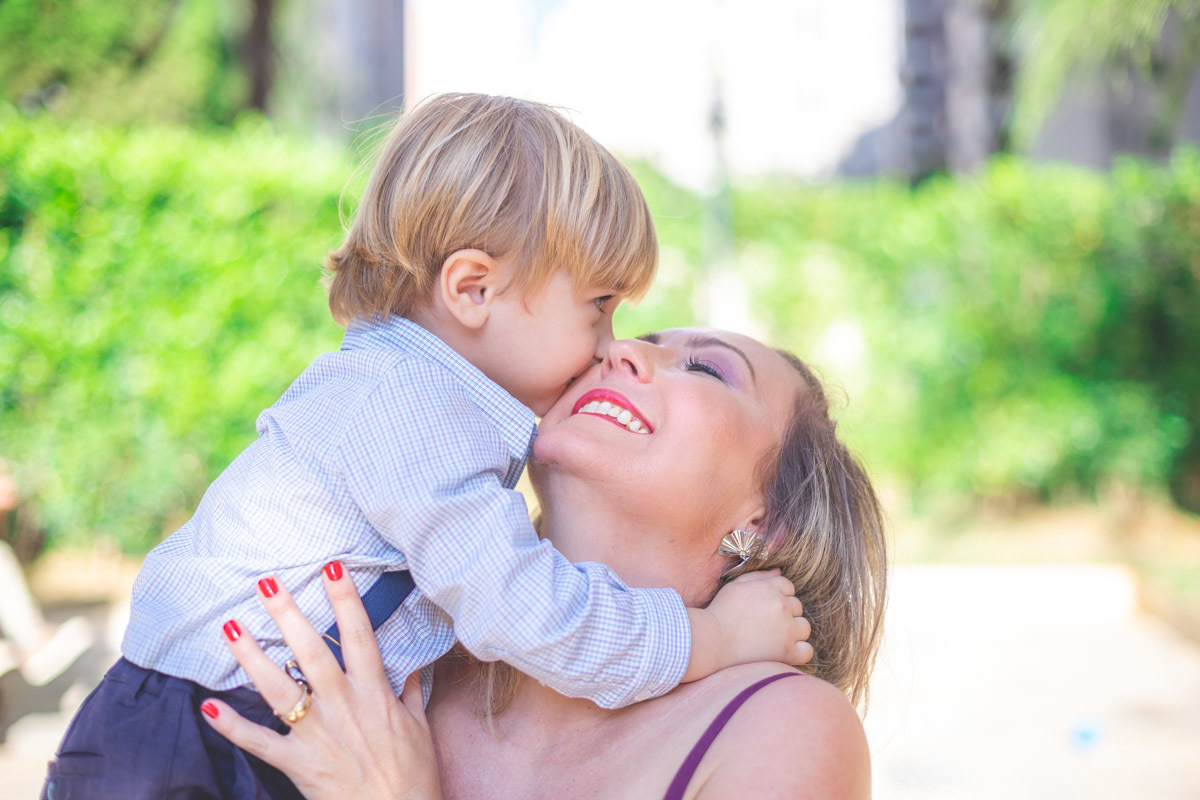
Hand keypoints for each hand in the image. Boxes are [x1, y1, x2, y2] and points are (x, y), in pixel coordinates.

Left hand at [201, 564, 441, 799]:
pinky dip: (230, 725)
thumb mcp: (419, 727)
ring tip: (231, 626)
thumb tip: (413, 664)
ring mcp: (317, 734)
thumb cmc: (413, 775)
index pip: (359, 635)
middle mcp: (343, 706)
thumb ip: (410, 691)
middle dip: (289, 614)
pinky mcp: (297, 764)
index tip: (332, 566)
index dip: (345, 598)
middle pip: (311, 651)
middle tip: (267, 583)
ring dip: (253, 656)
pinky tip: (206, 704)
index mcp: (374, 693)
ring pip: (279, 687)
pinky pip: (258, 742)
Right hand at [682, 569, 811, 681]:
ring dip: (793, 632)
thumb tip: (779, 572)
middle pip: (797, 607)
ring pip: (804, 627)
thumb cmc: (720, 612)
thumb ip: (760, 576)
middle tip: (764, 625)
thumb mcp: (736, 586)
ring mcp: (787, 630)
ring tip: (772, 639)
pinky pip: (806, 651)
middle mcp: (782, 606)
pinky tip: (784, 652)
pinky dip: (798, 652)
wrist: (711, 641)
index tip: (764, 609)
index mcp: (770, 588)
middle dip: (784, 614)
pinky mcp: (787, 652)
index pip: (788, 587)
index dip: (777, 597)